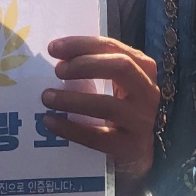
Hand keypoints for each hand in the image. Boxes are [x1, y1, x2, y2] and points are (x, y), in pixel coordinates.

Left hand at [40, 36, 157, 178]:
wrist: (136, 150)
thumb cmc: (119, 107)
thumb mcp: (115, 82)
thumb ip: (95, 67)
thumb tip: (56, 57)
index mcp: (142, 67)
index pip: (113, 47)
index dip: (82, 45)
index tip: (54, 48)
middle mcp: (147, 91)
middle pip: (120, 68)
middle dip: (84, 65)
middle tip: (57, 71)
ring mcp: (142, 120)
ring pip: (107, 105)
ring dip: (72, 99)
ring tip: (47, 97)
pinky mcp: (130, 147)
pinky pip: (97, 137)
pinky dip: (70, 128)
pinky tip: (50, 121)